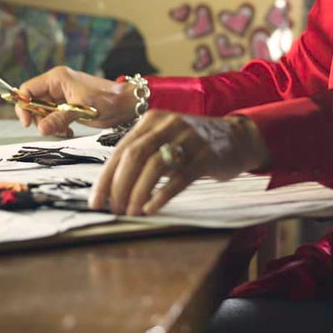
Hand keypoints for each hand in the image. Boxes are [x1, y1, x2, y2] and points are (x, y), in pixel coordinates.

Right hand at [13, 66, 133, 136]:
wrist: (124, 105)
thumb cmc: (106, 99)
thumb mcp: (81, 108)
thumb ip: (59, 119)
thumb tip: (41, 129)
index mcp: (56, 78)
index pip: (27, 89)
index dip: (23, 105)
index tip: (28, 122)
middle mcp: (56, 86)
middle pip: (33, 103)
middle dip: (39, 119)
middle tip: (50, 129)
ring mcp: (61, 97)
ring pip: (42, 114)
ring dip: (49, 125)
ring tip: (64, 130)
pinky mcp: (67, 108)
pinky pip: (52, 119)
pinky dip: (57, 127)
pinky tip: (68, 131)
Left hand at [89, 112, 269, 216]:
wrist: (236, 137)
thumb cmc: (192, 144)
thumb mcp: (164, 138)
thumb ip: (141, 154)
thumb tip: (111, 187)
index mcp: (151, 120)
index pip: (121, 150)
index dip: (106, 178)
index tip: (95, 202)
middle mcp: (168, 124)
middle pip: (134, 156)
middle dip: (119, 186)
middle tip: (114, 209)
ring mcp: (188, 138)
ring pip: (155, 166)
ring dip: (138, 193)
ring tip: (130, 211)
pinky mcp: (206, 155)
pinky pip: (180, 177)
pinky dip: (162, 194)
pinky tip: (151, 208)